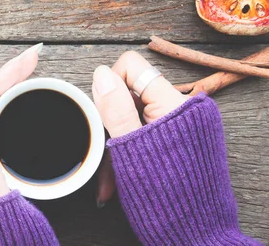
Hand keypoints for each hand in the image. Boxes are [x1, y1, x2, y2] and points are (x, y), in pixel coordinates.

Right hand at [94, 51, 188, 205]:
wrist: (195, 239)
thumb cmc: (166, 201)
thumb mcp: (130, 151)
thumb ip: (115, 109)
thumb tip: (101, 73)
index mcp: (173, 104)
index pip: (132, 67)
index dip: (109, 85)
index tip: (103, 114)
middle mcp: (182, 109)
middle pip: (130, 94)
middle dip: (110, 122)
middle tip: (103, 152)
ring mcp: (182, 127)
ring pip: (133, 118)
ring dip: (116, 144)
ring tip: (108, 177)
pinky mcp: (180, 142)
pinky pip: (144, 135)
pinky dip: (128, 153)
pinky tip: (116, 178)